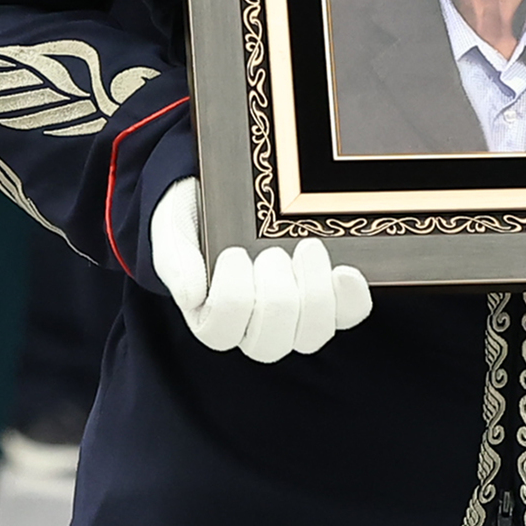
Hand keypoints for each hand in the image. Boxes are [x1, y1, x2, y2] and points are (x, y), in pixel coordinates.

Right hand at [150, 176, 372, 362]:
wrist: (232, 181)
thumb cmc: (200, 210)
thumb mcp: (175, 225)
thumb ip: (176, 260)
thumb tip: (192, 298)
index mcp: (212, 316)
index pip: (221, 331)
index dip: (232, 298)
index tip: (233, 253)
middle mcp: (254, 325)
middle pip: (269, 344)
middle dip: (274, 296)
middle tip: (272, 252)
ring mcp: (295, 314)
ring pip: (310, 336)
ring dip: (312, 296)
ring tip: (307, 248)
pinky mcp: (328, 294)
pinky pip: (349, 314)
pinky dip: (350, 298)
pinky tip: (345, 272)